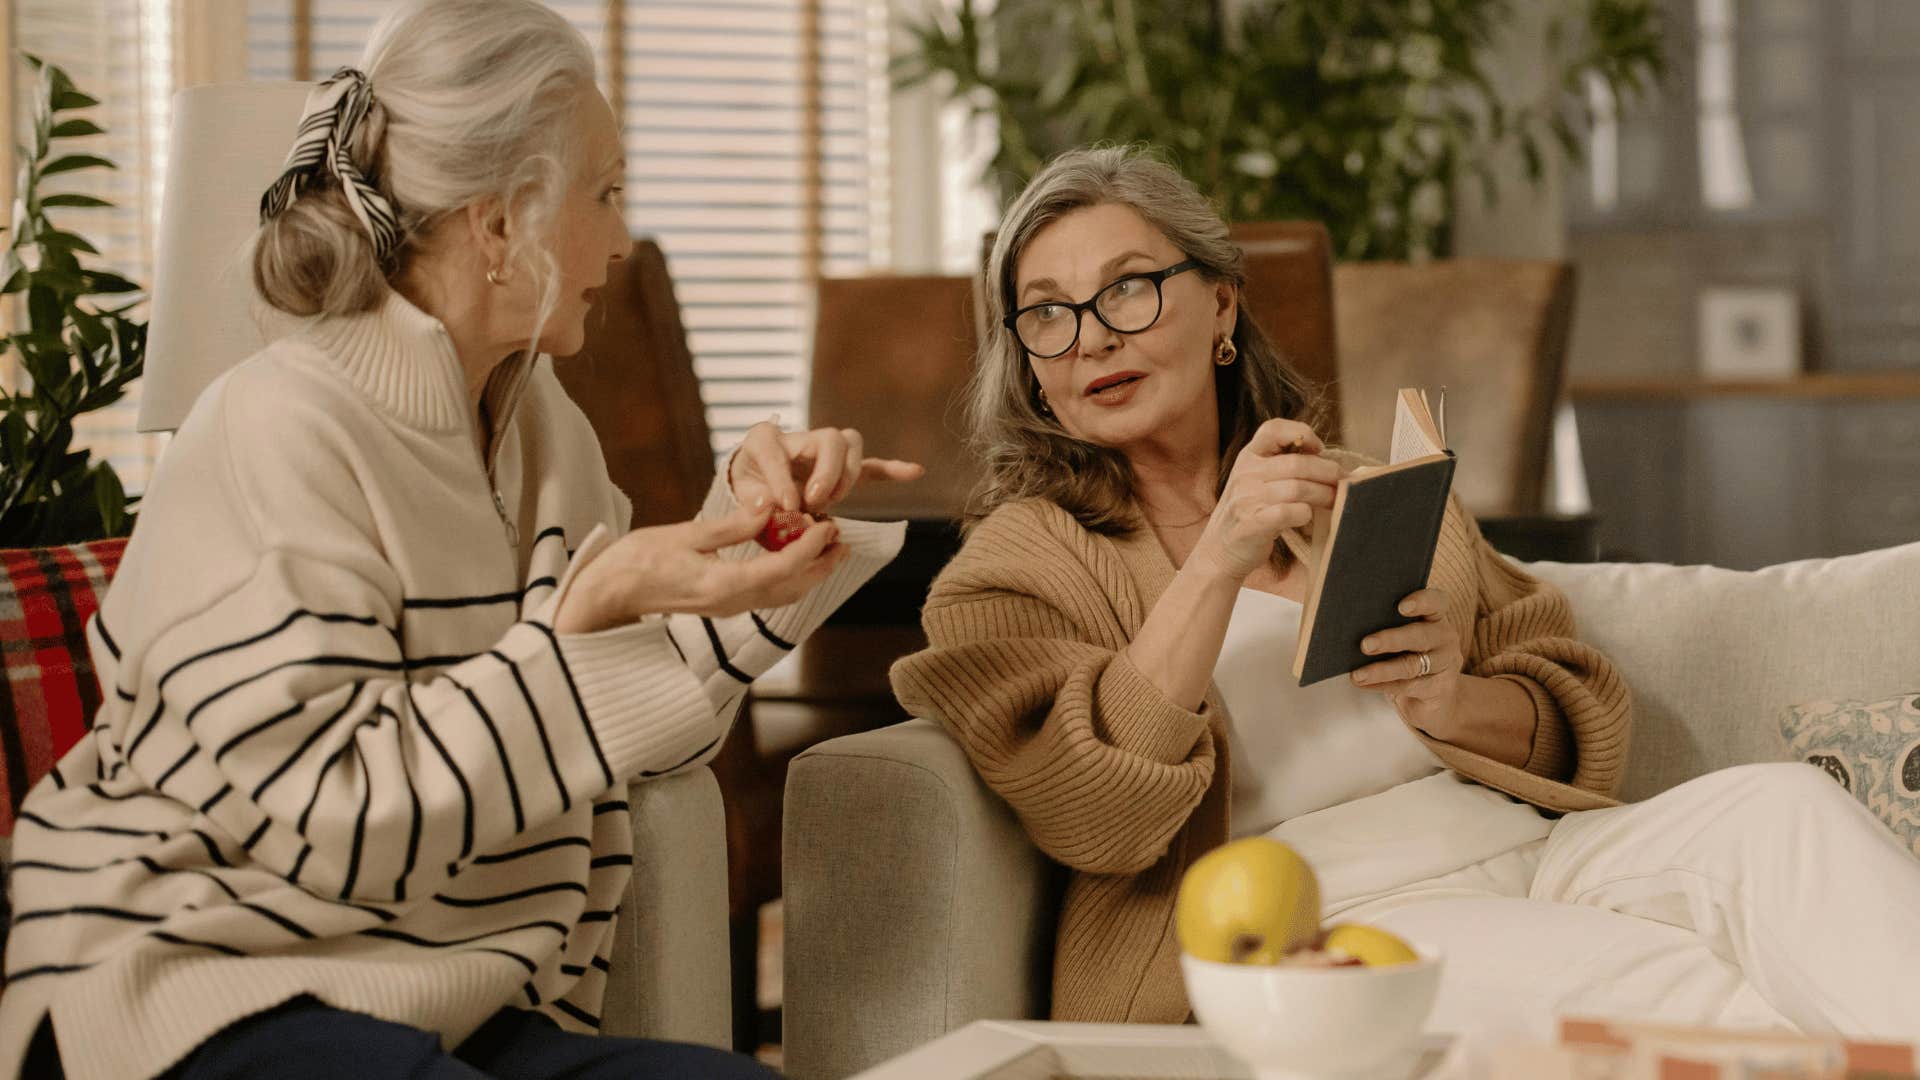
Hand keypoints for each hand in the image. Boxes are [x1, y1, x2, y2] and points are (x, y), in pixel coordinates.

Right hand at [555, 503, 845, 632]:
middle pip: (791, 588)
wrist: (608, 596)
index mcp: (722, 584)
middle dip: (822, 566)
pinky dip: (789, 577)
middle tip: (842, 540)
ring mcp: (727, 608)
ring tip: (828, 550)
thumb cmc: (636, 561)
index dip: (810, 549)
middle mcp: (731, 602)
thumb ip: (732, 526)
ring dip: (810, 574)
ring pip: (782, 595)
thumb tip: (770, 507)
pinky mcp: (722, 605)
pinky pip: (767, 595)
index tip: (828, 527)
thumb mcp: (684, 534)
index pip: (782, 568)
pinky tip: (793, 559)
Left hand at [728, 421, 923, 514]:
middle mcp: (798, 437)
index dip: (782, 481)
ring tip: (831, 502)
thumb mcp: (739, 496)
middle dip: (827, 472)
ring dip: (847, 475)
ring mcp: (822, 450)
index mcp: (764, 439)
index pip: (777, 452)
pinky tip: (915, 471)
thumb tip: (769, 506)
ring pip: (850, 444)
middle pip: (829, 438)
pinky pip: (870, 466)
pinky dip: (891, 469)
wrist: (753, 487)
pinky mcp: (841, 467)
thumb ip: (749, 503)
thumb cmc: (747, 490)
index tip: (787, 507)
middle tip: (815, 502)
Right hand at [1189, 418, 1343, 581]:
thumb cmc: (1248, 513)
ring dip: (1323, 495)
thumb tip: (1330, 464)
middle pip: (1298, 463)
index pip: (1273, 429)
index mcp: (1247, 457)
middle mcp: (1245, 474)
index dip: (1302, 433)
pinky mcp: (1252, 524)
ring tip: (1334, 501)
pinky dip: (1305, 514)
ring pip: (1298, 488)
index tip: (1319, 450)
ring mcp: (1247, 499)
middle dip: (1328, 472)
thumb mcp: (1255, 481)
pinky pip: (1289, 512)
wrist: (1218, 550)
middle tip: (1342, 482)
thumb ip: (1281, 467)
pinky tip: (1306, 517)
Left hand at [1349, 588, 1464, 734]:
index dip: (1421, 601)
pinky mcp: (1438, 687)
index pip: (1436, 602)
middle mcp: (1444, 637)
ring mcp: (1444, 663)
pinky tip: (1364, 683)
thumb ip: (1386, 623)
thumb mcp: (1404, 634)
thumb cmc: (1410, 652)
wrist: (1436, 691)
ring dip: (1381, 670)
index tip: (1401, 607)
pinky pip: (1408, 686)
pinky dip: (1383, 685)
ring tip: (1357, 675)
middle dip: (1390, 640)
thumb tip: (1350, 623)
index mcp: (1435, 616)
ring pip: (1412, 665)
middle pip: (1420, 635)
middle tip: (1365, 645)